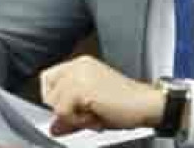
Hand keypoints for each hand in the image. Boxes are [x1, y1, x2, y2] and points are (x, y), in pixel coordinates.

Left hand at [40, 55, 164, 135]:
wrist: (145, 104)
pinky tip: (95, 116)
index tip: (71, 110)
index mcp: (81, 64)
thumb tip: (53, 128)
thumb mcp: (92, 109)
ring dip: (72, 116)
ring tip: (94, 115)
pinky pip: (63, 112)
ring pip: (54, 103)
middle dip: (63, 109)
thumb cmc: (126, 105)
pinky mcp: (80, 88)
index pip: (48, 78)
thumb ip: (69, 117)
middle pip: (48, 92)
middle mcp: (78, 65)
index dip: (55, 98)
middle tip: (87, 114)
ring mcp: (78, 75)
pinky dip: (78, 120)